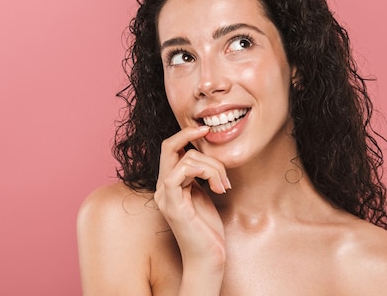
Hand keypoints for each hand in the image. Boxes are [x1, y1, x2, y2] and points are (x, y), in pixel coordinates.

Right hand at [154, 126, 230, 268]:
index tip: (205, 130)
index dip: (185, 135)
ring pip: (186, 159)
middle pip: (169, 146)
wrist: (208, 256)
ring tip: (224, 184)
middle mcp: (162, 187)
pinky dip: (205, 172)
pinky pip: (182, 172)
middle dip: (191, 136)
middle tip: (210, 135)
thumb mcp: (204, 193)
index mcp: (169, 183)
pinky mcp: (173, 204)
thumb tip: (206, 154)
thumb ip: (200, 175)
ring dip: (213, 166)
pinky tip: (218, 187)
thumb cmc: (208, 229)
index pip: (170, 149)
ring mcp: (165, 196)